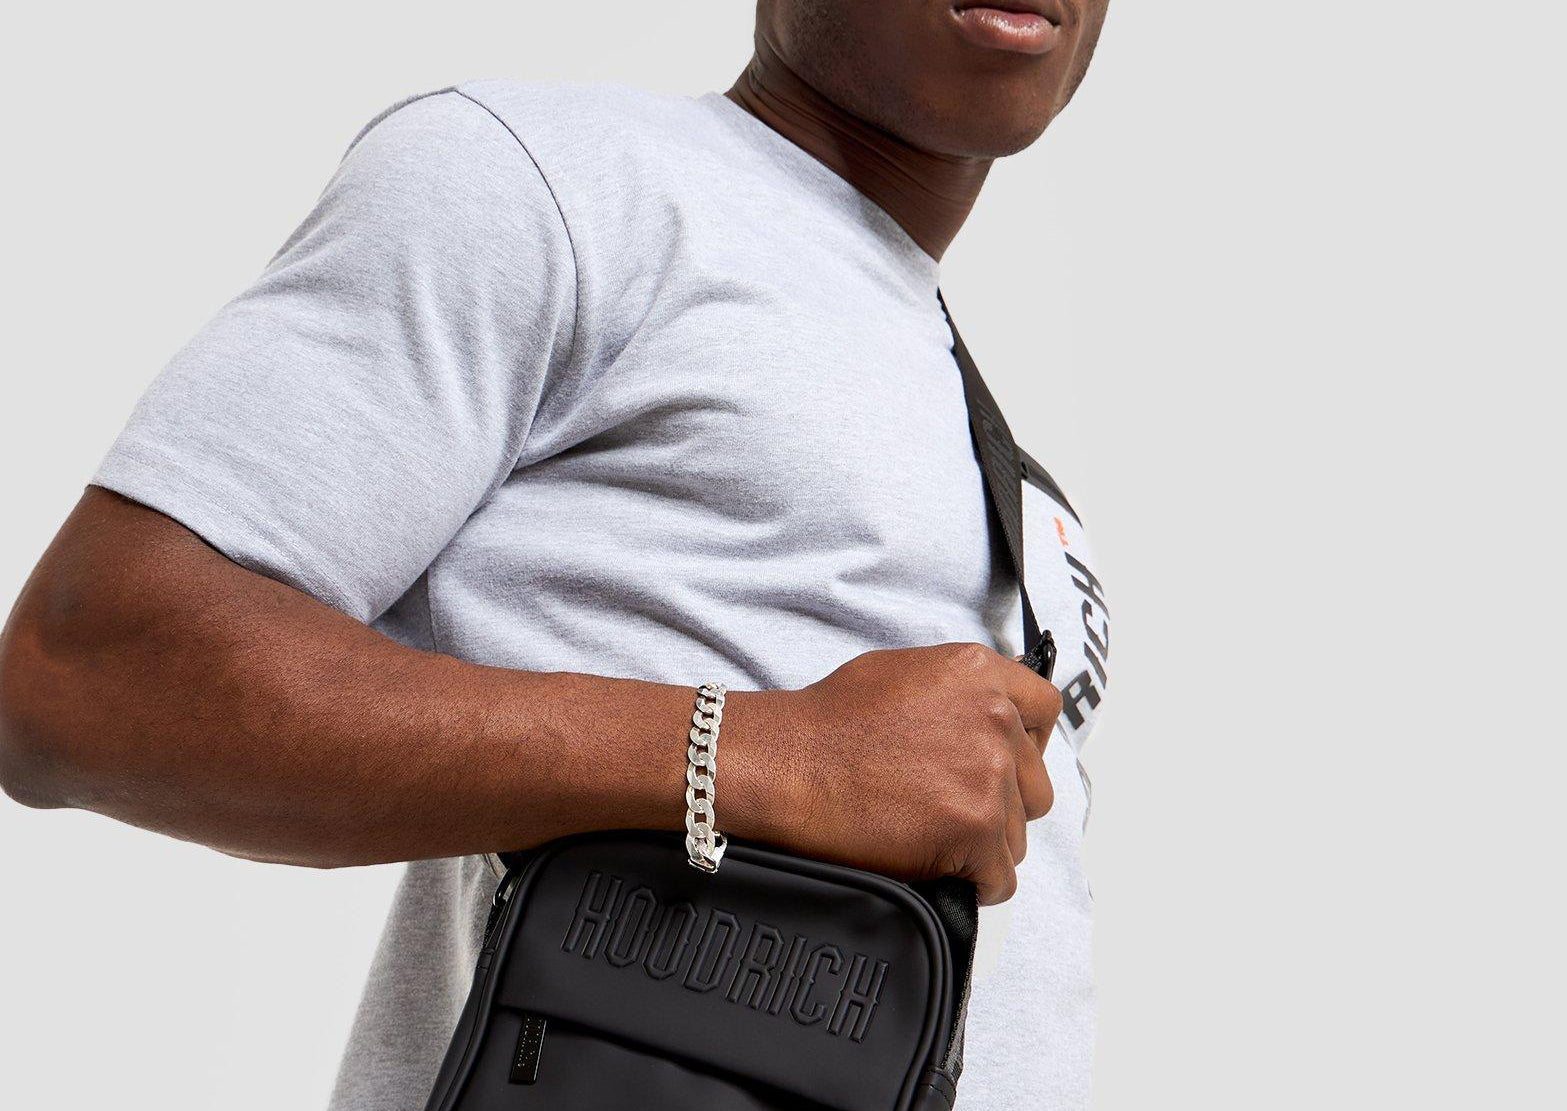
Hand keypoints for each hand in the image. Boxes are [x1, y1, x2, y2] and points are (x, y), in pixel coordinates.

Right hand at [725, 644, 1061, 904]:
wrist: (788, 764)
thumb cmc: (828, 723)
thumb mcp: (904, 673)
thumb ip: (962, 690)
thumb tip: (992, 712)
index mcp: (980, 674)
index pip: (1046, 710)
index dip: (1026, 744)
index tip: (1006, 765)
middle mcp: (996, 720)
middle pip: (1036, 784)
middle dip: (1003, 803)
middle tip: (952, 808)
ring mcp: (989, 775)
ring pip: (1018, 834)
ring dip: (983, 844)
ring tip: (931, 834)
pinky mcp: (976, 828)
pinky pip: (1000, 877)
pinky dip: (973, 881)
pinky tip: (937, 866)